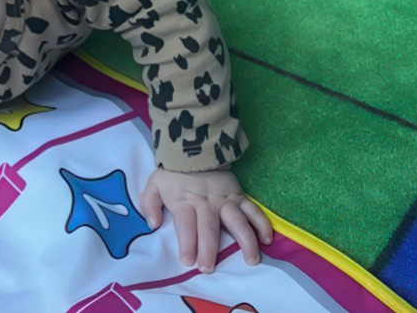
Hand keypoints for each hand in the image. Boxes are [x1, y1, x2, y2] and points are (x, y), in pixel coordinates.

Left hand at [140, 168, 271, 272]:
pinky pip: (253, 210)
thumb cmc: (173, 173)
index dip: (187, 243)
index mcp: (184, 201)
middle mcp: (206, 203)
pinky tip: (267, 239)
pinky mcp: (239, 196)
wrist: (193, 148)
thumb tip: (153, 224)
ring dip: (245, 241)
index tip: (187, 261)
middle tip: (208, 268)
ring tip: (251, 260)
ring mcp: (225, 200)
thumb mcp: (154, 184)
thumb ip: (149, 204)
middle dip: (209, 249)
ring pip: (237, 222)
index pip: (186, 225)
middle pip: (209, 228)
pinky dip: (262, 224)